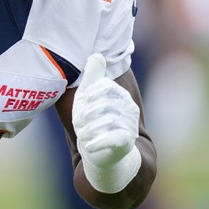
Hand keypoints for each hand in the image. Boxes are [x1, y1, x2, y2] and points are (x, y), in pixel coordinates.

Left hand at [72, 53, 140, 192]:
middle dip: (86, 115)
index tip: (82, 106)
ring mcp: (129, 126)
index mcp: (120, 96)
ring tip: (83, 136)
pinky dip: (98, 142)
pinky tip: (89, 146)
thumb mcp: (88, 97)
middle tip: (79, 125)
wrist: (102, 154)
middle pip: (104, 104)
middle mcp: (128, 109)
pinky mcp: (126, 143)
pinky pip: (113, 138)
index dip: (90, 96)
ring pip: (106, 121)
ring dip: (89, 129)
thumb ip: (93, 77)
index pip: (105, 87)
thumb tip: (96, 55)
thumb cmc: (93, 122)